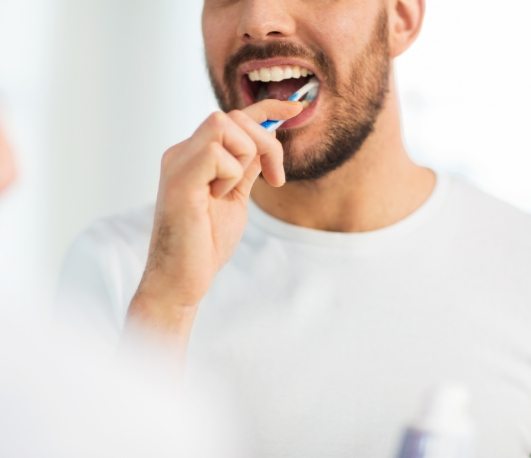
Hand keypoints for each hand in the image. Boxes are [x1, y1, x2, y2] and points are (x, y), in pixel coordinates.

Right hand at [128, 100, 301, 330]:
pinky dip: (230, 175)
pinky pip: (216, 153)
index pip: (232, 118)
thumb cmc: (205, 243)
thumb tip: (265, 142)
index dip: (266, 108)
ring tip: (229, 192)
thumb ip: (246, 168)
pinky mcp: (179, 179)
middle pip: (233, 117)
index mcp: (194, 157)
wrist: (182, 279)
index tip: (295, 109)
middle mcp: (182, 153)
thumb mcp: (235, 197)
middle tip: (274, 178)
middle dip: (265, 142)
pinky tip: (217, 198)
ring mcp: (178, 163)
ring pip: (224, 125)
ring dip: (243, 159)